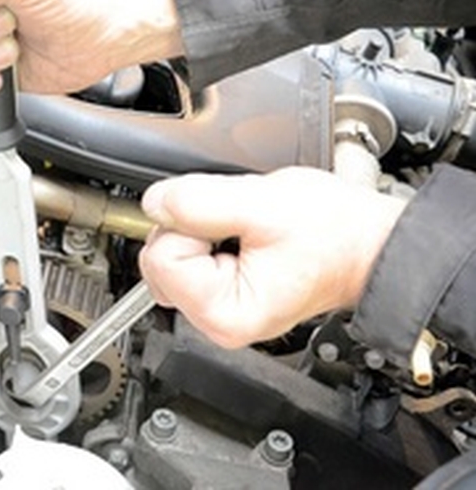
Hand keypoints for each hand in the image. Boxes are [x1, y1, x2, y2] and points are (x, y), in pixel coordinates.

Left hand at [139, 167, 405, 347]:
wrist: (368, 244)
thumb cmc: (334, 234)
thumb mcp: (264, 203)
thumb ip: (198, 201)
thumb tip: (156, 203)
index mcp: (224, 313)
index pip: (161, 256)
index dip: (189, 225)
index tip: (227, 221)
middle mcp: (216, 322)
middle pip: (159, 258)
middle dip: (191, 229)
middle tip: (240, 224)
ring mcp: (216, 310)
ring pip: (169, 256)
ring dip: (200, 231)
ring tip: (246, 230)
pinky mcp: (219, 293)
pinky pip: (188, 257)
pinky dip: (208, 238)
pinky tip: (242, 237)